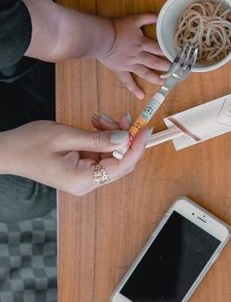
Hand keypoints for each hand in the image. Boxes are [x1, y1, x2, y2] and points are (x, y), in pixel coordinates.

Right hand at [0, 115, 150, 195]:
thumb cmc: (29, 144)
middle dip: (125, 138)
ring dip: (111, 135)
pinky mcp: (80, 171)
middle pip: (120, 162)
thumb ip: (98, 139)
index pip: (122, 165)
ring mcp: (83, 179)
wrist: (6, 152)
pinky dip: (102, 139)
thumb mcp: (66, 136)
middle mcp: (86, 184)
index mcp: (82, 180)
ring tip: (101, 118)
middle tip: (124, 117)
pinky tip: (95, 124)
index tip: (145, 128)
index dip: (137, 146)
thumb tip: (125, 137)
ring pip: (111, 156)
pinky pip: (100, 155)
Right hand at [99, 13, 169, 98]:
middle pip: (155, 62)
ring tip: (164, 82)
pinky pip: (127, 81)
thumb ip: (147, 17)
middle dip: (166, 66)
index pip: (159, 49)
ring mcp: (130, 64)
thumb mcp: (134, 19)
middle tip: (175, 71)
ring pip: (145, 72)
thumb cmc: (116, 28)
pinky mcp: (120, 70)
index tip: (178, 57)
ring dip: (155, 78)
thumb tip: (158, 16)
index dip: (169, 52)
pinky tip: (141, 95)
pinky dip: (134, 89)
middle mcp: (138, 55)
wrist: (101, 37)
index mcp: (143, 43)